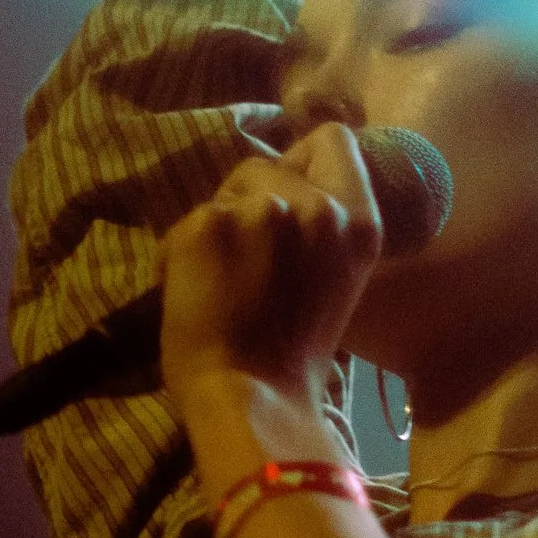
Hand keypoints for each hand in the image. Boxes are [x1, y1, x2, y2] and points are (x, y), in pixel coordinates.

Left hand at [159, 122, 382, 407]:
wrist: (252, 398)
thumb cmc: (294, 356)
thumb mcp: (335, 279)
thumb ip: (322, 230)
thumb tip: (286, 198)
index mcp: (358, 222)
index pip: (335, 139)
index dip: (305, 157)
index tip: (290, 191)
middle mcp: (317, 207)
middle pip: (268, 164)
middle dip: (250, 199)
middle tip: (248, 258)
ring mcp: (262, 211)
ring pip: (226, 191)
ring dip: (217, 225)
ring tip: (219, 279)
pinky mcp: (209, 224)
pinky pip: (187, 221)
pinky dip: (179, 251)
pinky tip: (189, 290)